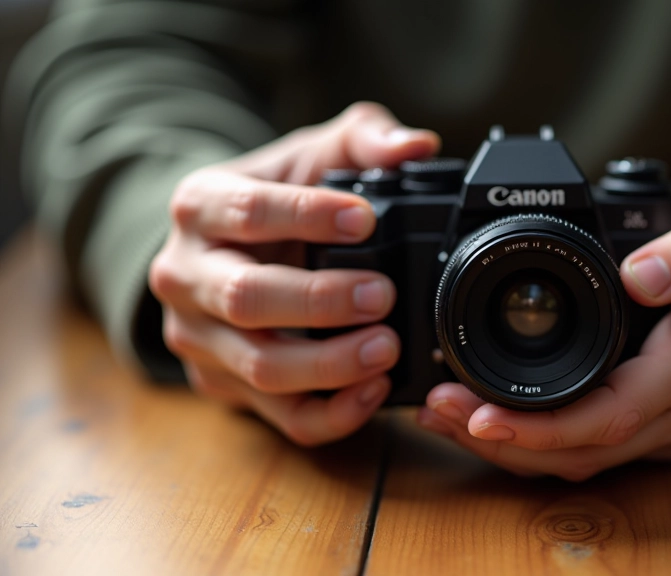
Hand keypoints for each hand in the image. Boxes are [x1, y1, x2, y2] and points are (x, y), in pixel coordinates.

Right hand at [150, 102, 439, 444]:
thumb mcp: (312, 153)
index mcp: (199, 206)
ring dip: (329, 364)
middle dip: (320, 301)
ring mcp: (199, 338)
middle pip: (245, 299)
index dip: (307, 216)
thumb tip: (415, 146)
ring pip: (260, 366)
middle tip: (382, 294)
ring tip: (387, 347)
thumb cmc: (275, 196)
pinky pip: (280, 416)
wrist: (225, 248)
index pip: (246, 211)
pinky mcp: (225, 386)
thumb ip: (363, 139)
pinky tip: (374, 391)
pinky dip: (332, 412)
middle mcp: (185, 276)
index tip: (366, 220)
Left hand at [417, 204, 670, 478]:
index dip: (541, 426)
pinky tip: (491, 419)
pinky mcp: (661, 427)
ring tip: (445, 413)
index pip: (611, 414)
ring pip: (584, 459)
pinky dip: (539, 440)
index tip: (478, 415)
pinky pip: (594, 447)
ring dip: (512, 447)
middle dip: (505, 443)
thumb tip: (639, 272)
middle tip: (436, 409)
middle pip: (584, 450)